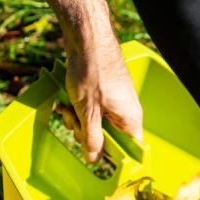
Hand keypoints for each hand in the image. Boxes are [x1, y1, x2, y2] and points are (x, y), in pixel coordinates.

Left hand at [49, 0, 142, 162]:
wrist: (87, 40)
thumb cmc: (93, 73)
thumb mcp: (88, 112)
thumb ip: (92, 139)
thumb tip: (93, 159)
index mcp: (131, 122)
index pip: (129, 151)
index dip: (113, 156)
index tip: (98, 158)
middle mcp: (127, 115)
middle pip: (109, 138)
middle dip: (88, 134)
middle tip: (75, 124)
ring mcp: (116, 104)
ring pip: (98, 124)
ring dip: (80, 120)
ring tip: (68, 109)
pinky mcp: (105, 95)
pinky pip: (94, 111)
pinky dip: (80, 109)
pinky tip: (68, 102)